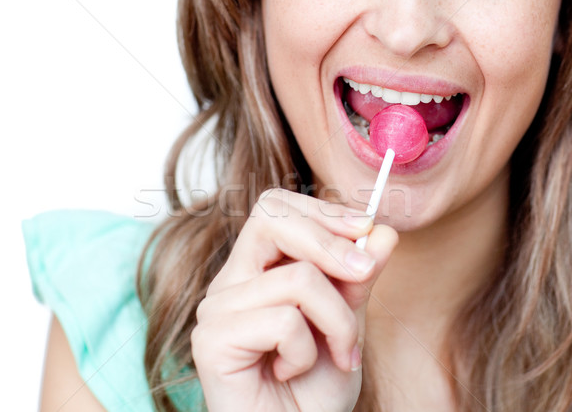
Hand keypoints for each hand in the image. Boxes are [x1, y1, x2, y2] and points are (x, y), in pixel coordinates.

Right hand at [191, 188, 397, 410]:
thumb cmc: (314, 389)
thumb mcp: (347, 323)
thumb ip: (357, 277)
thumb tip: (383, 231)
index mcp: (256, 269)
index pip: (276, 208)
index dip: (322, 210)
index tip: (367, 229)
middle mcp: (230, 282)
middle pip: (271, 217)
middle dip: (330, 241)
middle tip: (365, 273)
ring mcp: (217, 309)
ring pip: (297, 278)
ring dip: (337, 320)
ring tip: (338, 353)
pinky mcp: (212, 339)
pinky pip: (283, 321)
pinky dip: (307, 351)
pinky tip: (293, 372)